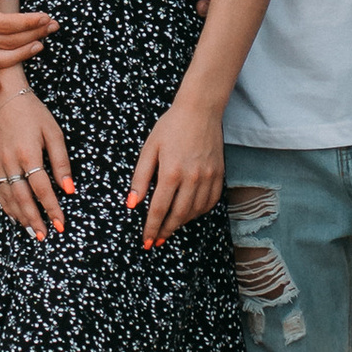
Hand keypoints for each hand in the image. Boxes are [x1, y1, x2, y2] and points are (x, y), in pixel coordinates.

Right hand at [0, 84, 72, 237]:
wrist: (4, 97)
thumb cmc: (33, 113)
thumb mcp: (53, 133)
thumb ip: (61, 161)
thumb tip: (69, 188)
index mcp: (28, 153)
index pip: (42, 188)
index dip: (52, 208)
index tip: (60, 224)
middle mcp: (10, 161)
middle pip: (23, 198)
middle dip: (35, 219)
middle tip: (45, 235)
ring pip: (8, 197)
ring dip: (20, 216)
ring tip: (31, 230)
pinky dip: (6, 205)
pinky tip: (14, 215)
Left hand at [127, 97, 222, 251]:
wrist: (200, 111)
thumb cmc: (170, 127)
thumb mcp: (149, 149)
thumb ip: (140, 178)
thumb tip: (132, 204)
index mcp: (171, 172)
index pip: (159, 209)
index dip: (151, 228)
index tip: (146, 241)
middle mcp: (192, 178)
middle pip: (178, 215)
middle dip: (166, 231)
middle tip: (157, 240)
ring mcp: (208, 177)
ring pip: (195, 211)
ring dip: (182, 223)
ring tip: (170, 227)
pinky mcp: (219, 174)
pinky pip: (211, 202)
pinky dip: (199, 212)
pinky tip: (189, 213)